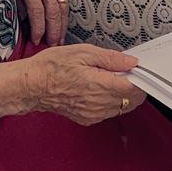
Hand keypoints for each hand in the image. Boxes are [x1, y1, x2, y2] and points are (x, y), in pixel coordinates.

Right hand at [27, 44, 145, 125]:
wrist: (31, 85)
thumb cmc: (52, 67)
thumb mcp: (83, 52)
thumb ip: (111, 58)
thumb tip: (131, 61)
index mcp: (99, 86)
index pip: (134, 88)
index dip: (139, 77)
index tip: (136, 68)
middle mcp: (98, 104)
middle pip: (131, 100)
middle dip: (133, 85)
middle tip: (124, 71)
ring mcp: (93, 114)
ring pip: (122, 107)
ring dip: (123, 94)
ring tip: (109, 78)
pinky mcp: (87, 118)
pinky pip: (108, 112)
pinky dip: (111, 101)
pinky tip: (100, 88)